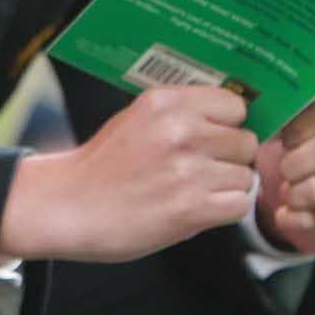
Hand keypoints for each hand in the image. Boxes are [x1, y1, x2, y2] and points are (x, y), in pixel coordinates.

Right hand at [0, 85, 258, 262]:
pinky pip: (238, 206)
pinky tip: (196, 209)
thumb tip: (232, 116)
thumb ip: (181, 113)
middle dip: (230, 158)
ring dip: (226, 188)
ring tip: (193, 191)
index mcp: (164, 102)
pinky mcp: (191, 208)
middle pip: (246, 142)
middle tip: (201, 169)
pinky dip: (222, 212)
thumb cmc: (102, 166)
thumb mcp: (137, 118)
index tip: (216, 136)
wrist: (68, 205)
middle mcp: (180, 130)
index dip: (229, 124)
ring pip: (244, 176)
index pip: (235, 105)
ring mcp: (187, 170)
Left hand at [255, 88, 314, 255]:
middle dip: (294, 160)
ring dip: (292, 192)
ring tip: (283, 189)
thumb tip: (257, 104)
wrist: (304, 192)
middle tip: (281, 166)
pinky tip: (284, 213)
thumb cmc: (297, 144)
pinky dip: (292, 218)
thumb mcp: (292, 121)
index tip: (285, 133)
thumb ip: (285, 108)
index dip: (306, 119)